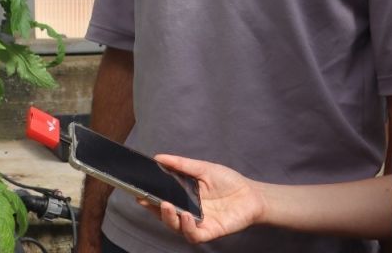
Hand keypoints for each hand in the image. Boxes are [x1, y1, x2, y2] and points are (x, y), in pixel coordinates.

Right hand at [142, 154, 265, 243]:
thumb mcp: (203, 168)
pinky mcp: (210, 231)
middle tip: (147, 200)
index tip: (139, 193)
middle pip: (166, 215)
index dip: (150, 199)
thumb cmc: (229, 182)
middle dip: (155, 209)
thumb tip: (159, 157)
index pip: (163, 201)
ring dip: (170, 218)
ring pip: (177, 227)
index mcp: (185, 198)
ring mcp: (198, 223)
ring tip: (168, 206)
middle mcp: (189, 213)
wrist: (252, 194)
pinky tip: (188, 216)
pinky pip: (194, 235)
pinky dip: (188, 228)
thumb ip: (181, 165)